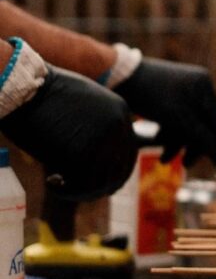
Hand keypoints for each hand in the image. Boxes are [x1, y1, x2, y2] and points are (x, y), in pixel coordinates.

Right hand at [0, 67, 136, 201]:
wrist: (25, 87)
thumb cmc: (46, 95)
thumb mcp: (85, 103)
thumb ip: (99, 124)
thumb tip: (101, 155)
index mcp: (121, 112)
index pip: (128, 154)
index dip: (112, 173)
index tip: (94, 182)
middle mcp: (118, 127)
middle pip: (118, 172)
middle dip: (98, 186)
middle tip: (75, 188)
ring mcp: (103, 141)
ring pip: (100, 182)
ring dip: (80, 190)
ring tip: (58, 183)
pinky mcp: (83, 154)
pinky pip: (80, 185)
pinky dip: (67, 191)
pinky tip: (51, 182)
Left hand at [115, 58, 215, 166]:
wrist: (118, 75)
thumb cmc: (149, 95)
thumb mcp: (177, 117)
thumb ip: (200, 135)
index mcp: (204, 85)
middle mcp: (197, 86)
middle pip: (202, 124)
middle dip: (191, 145)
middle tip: (186, 164)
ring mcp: (183, 90)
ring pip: (188, 124)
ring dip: (177, 143)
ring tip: (162, 159)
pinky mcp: (169, 97)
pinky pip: (176, 119)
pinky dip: (168, 133)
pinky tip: (156, 143)